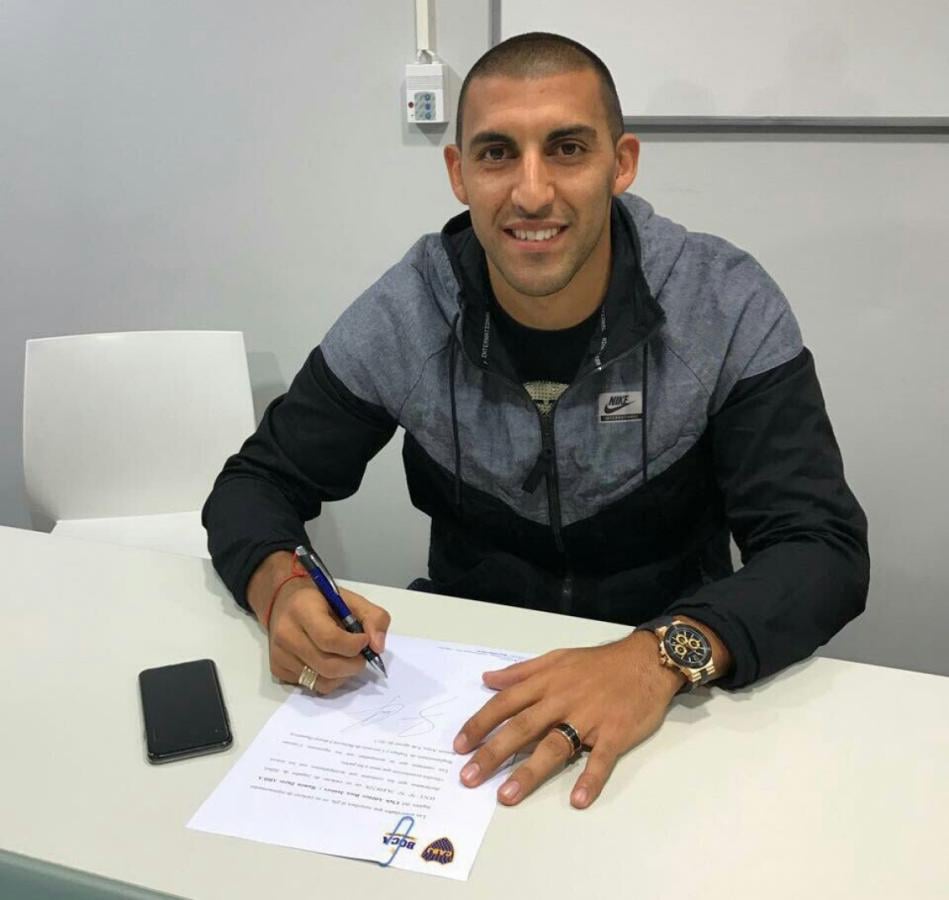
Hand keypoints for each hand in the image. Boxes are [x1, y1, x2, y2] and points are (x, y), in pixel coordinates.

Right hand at [267, 581, 389, 695]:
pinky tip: (328, 662)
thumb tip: (378, 647)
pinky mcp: (278, 669)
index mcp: (303, 609)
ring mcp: (279, 654)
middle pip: (327, 666)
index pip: (330, 639)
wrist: (285, 602)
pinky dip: (328, 679)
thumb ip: (374, 618)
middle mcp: (286, 633)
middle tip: (361, 657)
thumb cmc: (321, 600)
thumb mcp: (351, 599)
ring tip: (346, 660)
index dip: (354, 645)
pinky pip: (311, 686)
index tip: (364, 640)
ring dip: (343, 675)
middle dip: (354, 666)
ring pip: (321, 681)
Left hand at [452, 631, 683, 807]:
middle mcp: (562, 700)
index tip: (459, 745)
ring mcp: (589, 717)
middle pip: (522, 727)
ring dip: (530, 772)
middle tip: (469, 777)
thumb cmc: (599, 663)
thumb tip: (488, 679)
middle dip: (493, 753)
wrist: (646, 661)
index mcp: (546, 682)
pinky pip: (601, 758)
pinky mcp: (615, 733)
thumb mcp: (557, 658)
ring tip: (507, 796)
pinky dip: (590, 778)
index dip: (480, 724)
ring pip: (554, 745)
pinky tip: (578, 799)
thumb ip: (522, 671)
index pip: (506, 703)